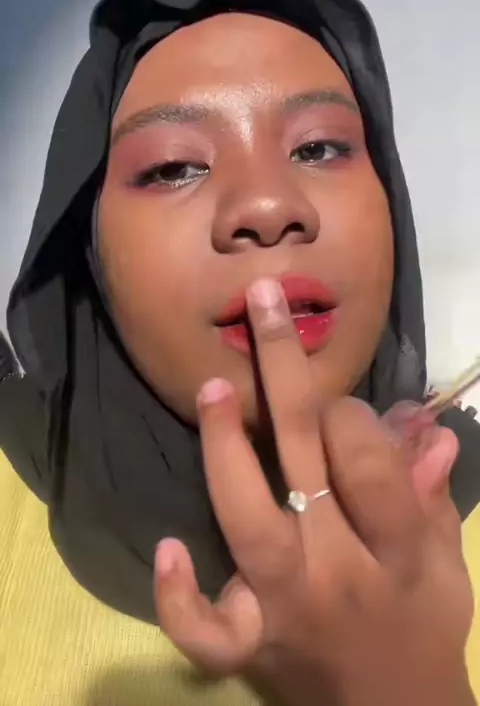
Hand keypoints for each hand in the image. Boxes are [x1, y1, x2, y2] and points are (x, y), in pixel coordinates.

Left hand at [155, 278, 473, 705]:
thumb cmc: (419, 628)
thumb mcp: (445, 565)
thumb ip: (431, 496)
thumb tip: (430, 427)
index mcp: (396, 550)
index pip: (368, 464)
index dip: (347, 415)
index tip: (335, 398)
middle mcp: (338, 571)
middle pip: (307, 463)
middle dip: (284, 374)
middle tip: (261, 304)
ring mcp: (284, 608)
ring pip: (248, 522)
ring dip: (227, 452)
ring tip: (213, 387)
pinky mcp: (247, 645)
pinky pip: (205, 630)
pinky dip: (180, 596)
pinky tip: (169, 547)